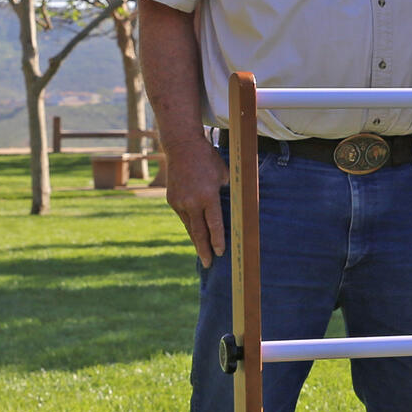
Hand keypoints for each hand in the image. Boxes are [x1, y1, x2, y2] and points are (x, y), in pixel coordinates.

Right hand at [165, 138, 227, 266]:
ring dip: (197, 240)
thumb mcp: (225, 174)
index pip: (214, 224)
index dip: (217, 241)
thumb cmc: (208, 159)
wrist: (182, 147)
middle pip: (198, 232)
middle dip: (204, 250)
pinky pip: (183, 217)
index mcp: (207, 196)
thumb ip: (229, 191)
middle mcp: (191, 202)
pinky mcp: (172, 200)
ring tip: (203, 253)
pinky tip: (196, 234)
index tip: (221, 253)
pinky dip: (190, 226)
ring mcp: (179, 202)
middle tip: (208, 264)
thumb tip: (240, 204)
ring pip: (189, 227)